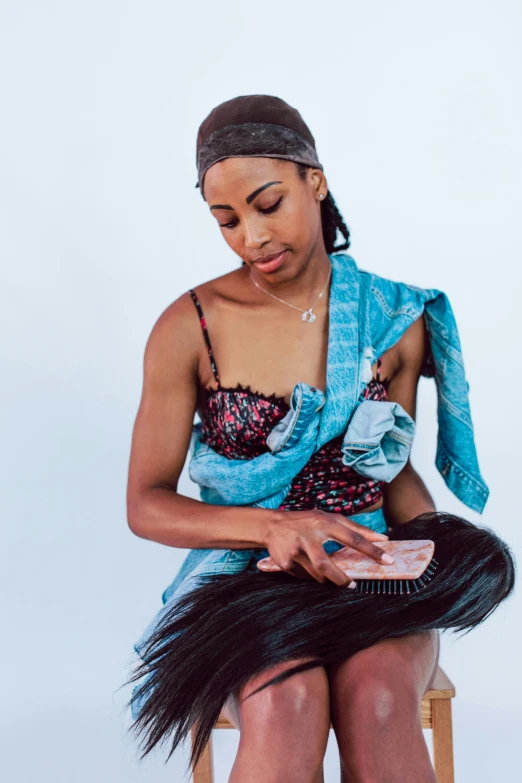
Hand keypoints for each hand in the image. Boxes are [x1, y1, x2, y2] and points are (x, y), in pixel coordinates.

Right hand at [258, 508, 393, 587]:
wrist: (272, 525)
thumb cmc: (307, 522)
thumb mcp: (329, 519)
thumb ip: (356, 528)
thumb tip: (383, 539)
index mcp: (324, 523)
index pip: (353, 537)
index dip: (371, 550)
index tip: (388, 561)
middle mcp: (309, 535)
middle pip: (326, 565)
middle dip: (340, 579)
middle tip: (352, 585)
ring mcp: (295, 550)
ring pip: (316, 575)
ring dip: (327, 580)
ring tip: (332, 578)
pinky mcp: (285, 561)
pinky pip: (304, 577)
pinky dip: (311, 576)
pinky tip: (307, 567)